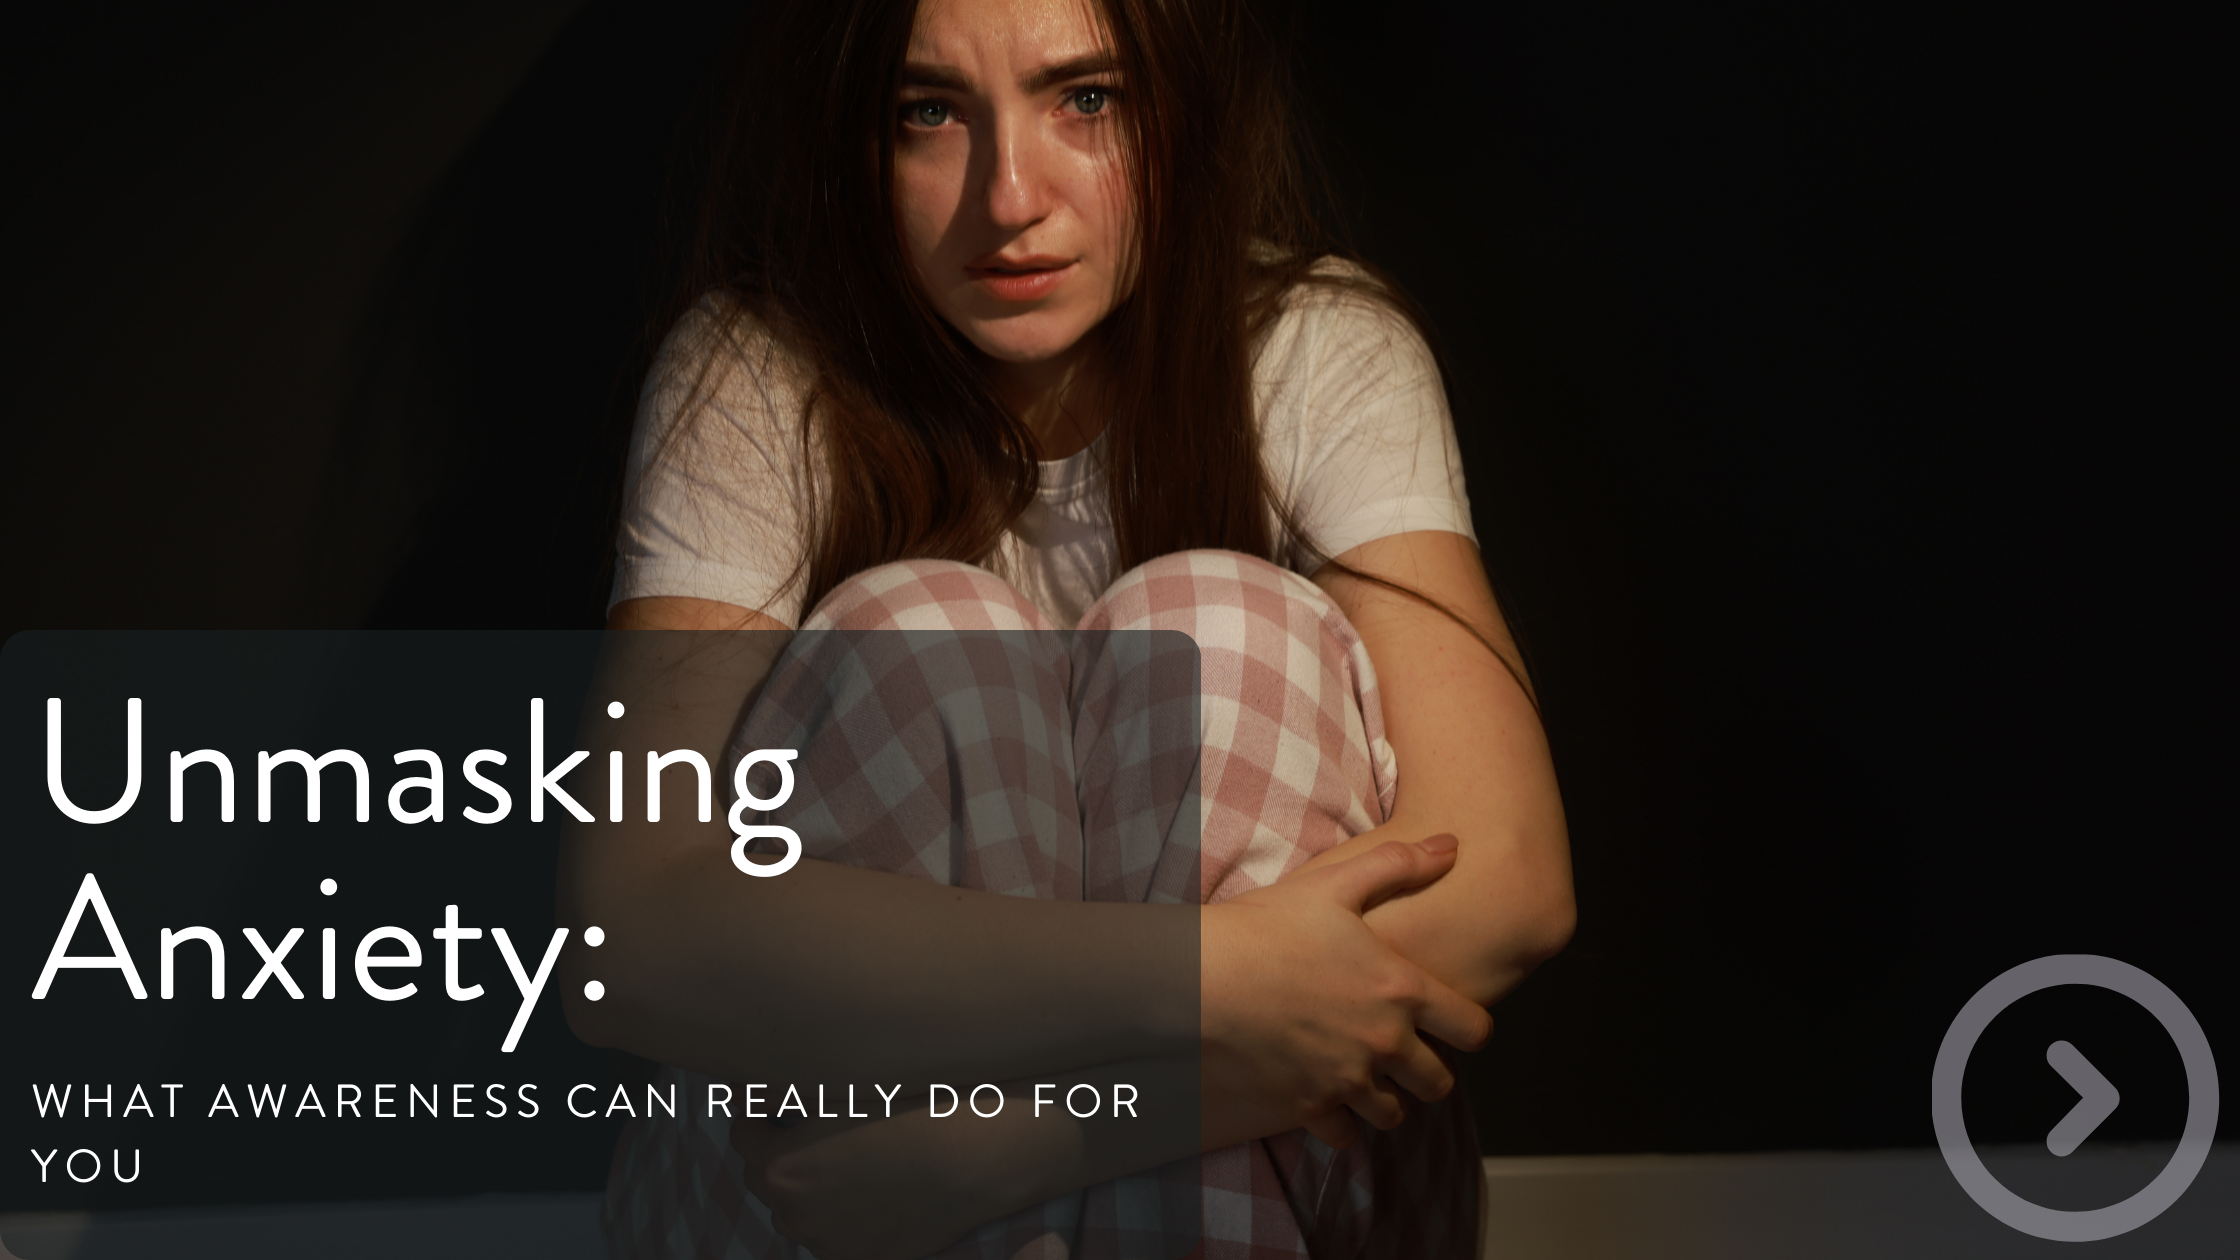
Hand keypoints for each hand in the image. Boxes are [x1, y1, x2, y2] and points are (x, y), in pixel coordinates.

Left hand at [732, 1096, 1078, 1259]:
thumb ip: (785, 1092)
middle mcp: (796, 1213)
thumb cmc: (914, 1106)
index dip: (763, 1113)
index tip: (787, 1099)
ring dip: (811, 1187)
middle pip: (768, 1179)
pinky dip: (842, 1215)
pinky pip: (834, 1237)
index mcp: (781, 1166)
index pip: (744, 1135)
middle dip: (783, 1151)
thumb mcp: (842, 1085)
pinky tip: (875, 1188)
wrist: (978, 1154)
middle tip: (820, 1125)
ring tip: (853, 1158)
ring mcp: (830, 1243)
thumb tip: (753, 1091)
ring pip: (800, 1211)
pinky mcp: (865, 1258)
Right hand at [1200, 834, 1492, 1148]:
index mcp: (1401, 989)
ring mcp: (1346, 1079)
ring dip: (1387, 1100)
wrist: (1203, 975)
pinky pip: (1346, 1136)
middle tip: (1409, 1057)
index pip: (1475, 1030)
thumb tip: (1451, 844)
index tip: (1455, 1026)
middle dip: (1430, 1072)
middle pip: (1438, 1083)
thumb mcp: (1335, 883)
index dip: (1473, 1029)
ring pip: (1394, 1115)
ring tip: (1367, 1079)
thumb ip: (1399, 865)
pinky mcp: (1309, 1106)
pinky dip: (1342, 1123)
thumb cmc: (1267, 925)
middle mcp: (1384, 1042)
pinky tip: (1329, 1097)